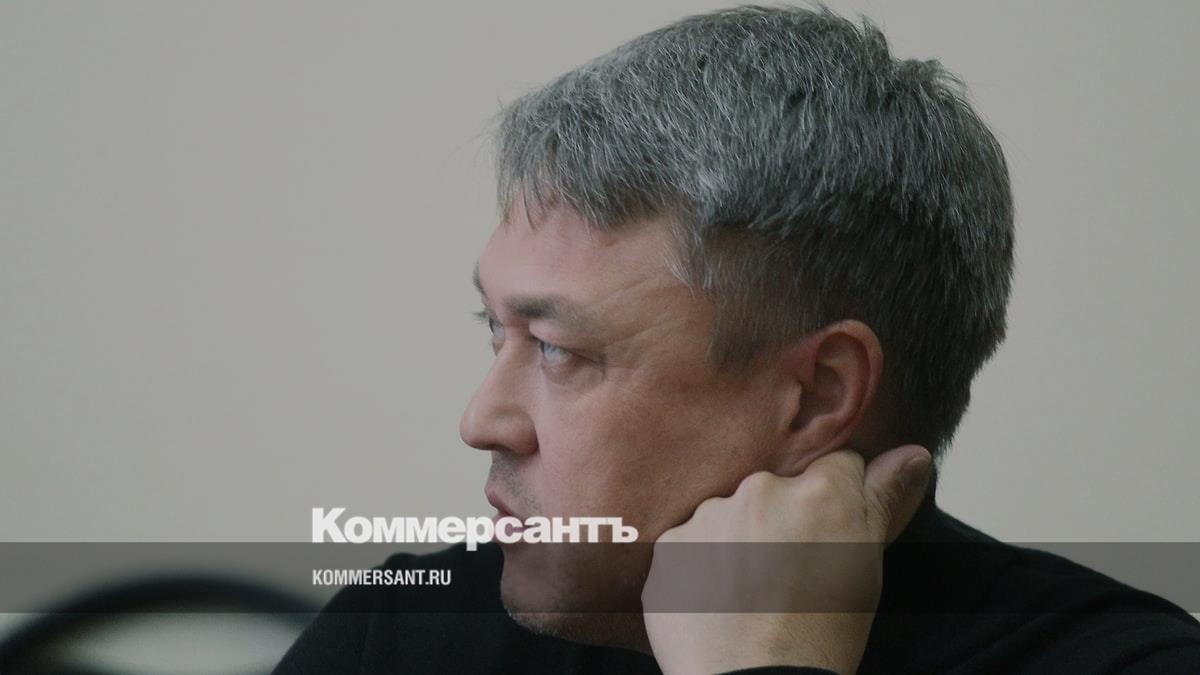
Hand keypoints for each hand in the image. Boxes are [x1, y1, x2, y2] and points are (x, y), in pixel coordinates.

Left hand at [641, 445, 931, 674]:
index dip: (839, 500)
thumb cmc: (822, 633)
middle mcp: (759, 491)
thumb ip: (884, 498)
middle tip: (791, 573)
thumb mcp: (866, 565)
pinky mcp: (670, 549)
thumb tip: (911, 453)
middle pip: (777, 488)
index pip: (835, 465)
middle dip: (784, 519)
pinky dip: (701, 568)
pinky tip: (719, 602)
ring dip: (739, 541)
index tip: (832, 536)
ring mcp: (707, 518)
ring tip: (751, 593)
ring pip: (730, 515)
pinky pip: (689, 546)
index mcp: (817, 491)